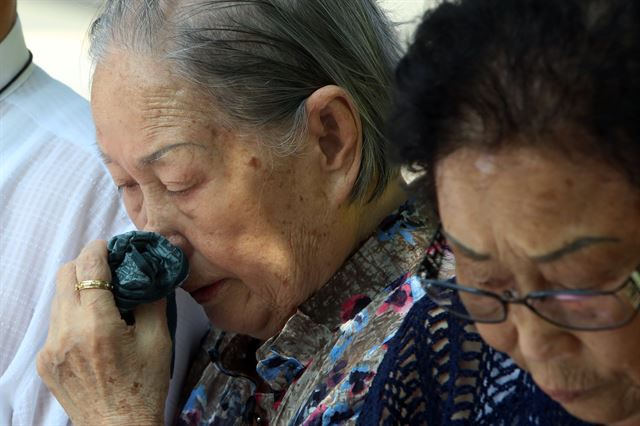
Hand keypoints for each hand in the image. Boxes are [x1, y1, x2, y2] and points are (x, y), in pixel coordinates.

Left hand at [37, 241, 170, 425]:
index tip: (109, 245)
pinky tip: (93, 329)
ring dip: (78, 288)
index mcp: (97, 325)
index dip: (98, 249)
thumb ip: (152, 298)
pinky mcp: (45, 361)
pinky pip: (55, 323)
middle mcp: (67, 333)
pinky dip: (73, 314)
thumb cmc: (144, 385)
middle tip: (108, 269)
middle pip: (64, 275)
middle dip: (85, 264)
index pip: (88, 267)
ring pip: (58, 298)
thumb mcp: (158, 339)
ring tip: (104, 300)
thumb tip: (150, 270)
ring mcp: (51, 348)